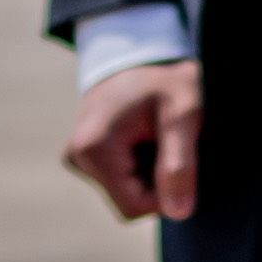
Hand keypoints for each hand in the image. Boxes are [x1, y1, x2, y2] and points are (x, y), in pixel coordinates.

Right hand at [64, 60, 200, 223]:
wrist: (140, 48)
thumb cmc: (165, 77)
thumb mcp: (184, 113)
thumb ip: (180, 165)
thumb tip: (178, 214)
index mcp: (94, 148)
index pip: (133, 207)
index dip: (166, 194)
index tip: (182, 158)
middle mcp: (77, 156)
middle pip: (129, 200)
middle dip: (157, 179)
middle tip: (168, 138)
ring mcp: (78, 157)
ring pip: (126, 190)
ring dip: (151, 170)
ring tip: (156, 132)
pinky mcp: (84, 156)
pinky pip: (120, 178)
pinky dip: (141, 163)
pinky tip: (145, 135)